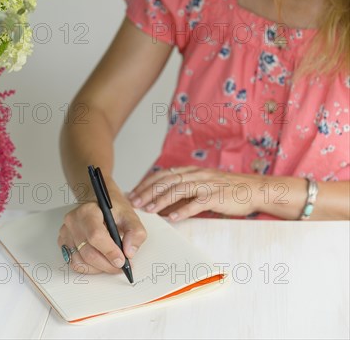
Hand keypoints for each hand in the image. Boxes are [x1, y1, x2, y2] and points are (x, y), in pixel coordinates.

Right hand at [57, 187, 146, 274]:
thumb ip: (135, 233)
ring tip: (110, 263)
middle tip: (120, 266)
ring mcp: (66, 233)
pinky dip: (89, 267)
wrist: (98, 204)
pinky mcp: (63, 242)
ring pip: (80, 261)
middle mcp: (73, 221)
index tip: (122, 260)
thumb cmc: (112, 210)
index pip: (95, 236)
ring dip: (98, 268)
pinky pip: (74, 262)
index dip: (109, 251)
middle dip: (107, 264)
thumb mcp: (130, 216)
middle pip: (88, 252)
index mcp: (88, 212)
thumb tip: (129, 252)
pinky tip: (99, 261)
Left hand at [127, 166, 258, 220]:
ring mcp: (207, 184)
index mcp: (191, 171)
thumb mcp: (202, 186)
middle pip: (167, 181)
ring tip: (149, 210)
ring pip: (179, 190)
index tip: (133, 193)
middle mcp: (197, 174)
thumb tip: (161, 204)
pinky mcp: (217, 196)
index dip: (146, 183)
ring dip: (161, 200)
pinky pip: (197, 203)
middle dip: (148, 192)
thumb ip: (184, 193)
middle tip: (135, 202)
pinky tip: (172, 218)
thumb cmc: (226, 191)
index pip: (163, 175)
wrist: (255, 189)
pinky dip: (184, 210)